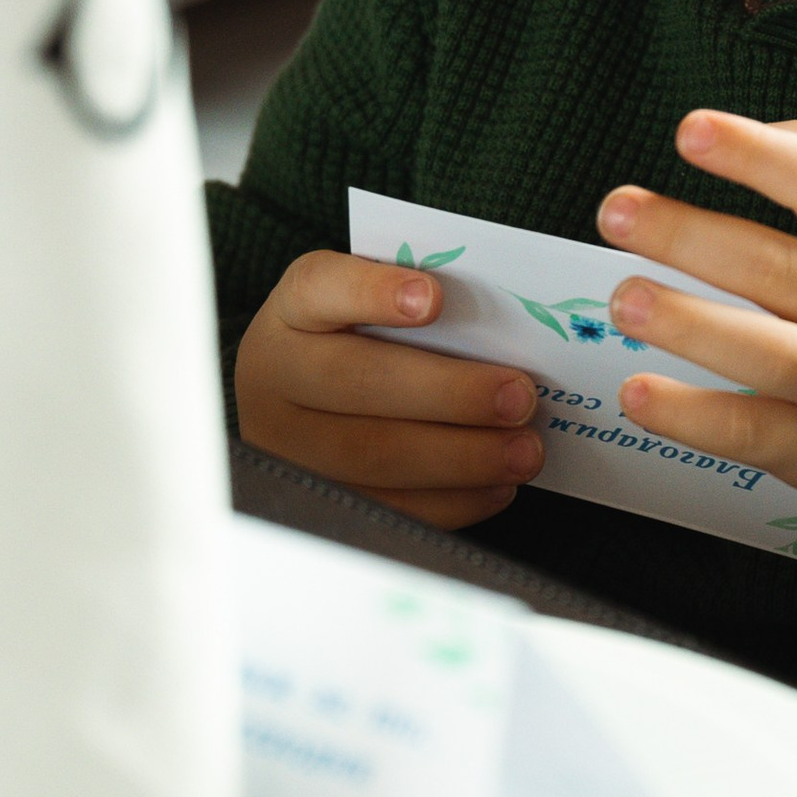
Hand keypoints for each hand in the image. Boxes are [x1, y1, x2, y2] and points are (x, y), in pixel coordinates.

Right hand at [234, 253, 544, 530]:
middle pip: (356, 382)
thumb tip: (505, 329)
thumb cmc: (366, 342)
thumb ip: (421, 306)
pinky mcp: (313, 500)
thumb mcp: (374, 307)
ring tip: (524, 451)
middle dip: (449, 394)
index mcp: (293, 309)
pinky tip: (497, 486)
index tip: (433, 297)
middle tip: (520, 397)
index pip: (320, 288)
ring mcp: (284, 445)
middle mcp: (272, 375)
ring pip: (369, 455)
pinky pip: (382, 509)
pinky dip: (450, 501)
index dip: (372, 292)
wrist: (309, 401)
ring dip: (460, 457)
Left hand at [599, 112, 796, 519]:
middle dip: (689, 235)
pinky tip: (637, 392)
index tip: (691, 130)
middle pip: (780, 268)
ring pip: (767, 351)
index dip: (759, 155)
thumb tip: (755, 131)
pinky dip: (690, 415)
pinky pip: (751, 430)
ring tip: (625, 297)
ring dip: (687, 323)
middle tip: (616, 210)